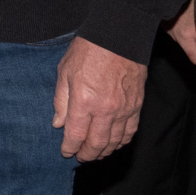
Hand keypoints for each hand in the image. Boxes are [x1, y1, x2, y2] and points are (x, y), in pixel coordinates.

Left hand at [53, 36, 145, 160]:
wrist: (119, 35)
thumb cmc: (88, 50)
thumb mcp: (64, 72)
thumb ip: (61, 101)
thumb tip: (58, 124)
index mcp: (84, 101)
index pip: (76, 135)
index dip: (70, 148)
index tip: (66, 153)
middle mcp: (105, 109)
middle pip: (97, 143)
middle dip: (87, 154)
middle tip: (81, 158)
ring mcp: (124, 109)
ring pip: (115, 140)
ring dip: (105, 151)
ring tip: (96, 154)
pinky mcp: (137, 105)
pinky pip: (130, 131)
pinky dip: (122, 141)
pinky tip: (115, 144)